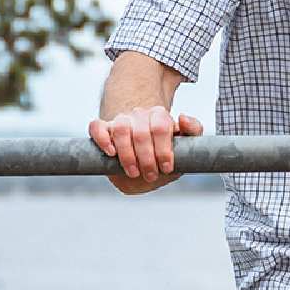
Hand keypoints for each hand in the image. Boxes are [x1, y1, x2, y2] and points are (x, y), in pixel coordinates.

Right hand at [88, 107, 202, 188]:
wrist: (145, 156)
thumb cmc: (165, 150)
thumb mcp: (185, 143)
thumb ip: (193, 130)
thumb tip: (182, 118)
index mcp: (160, 116)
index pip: (161, 127)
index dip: (164, 150)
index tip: (166, 168)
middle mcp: (139, 115)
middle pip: (141, 132)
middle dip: (147, 158)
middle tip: (151, 175)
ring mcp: (121, 121)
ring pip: (120, 129)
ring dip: (127, 154)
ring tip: (133, 171)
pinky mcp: (104, 128)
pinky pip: (97, 127)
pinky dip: (102, 139)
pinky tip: (111, 153)